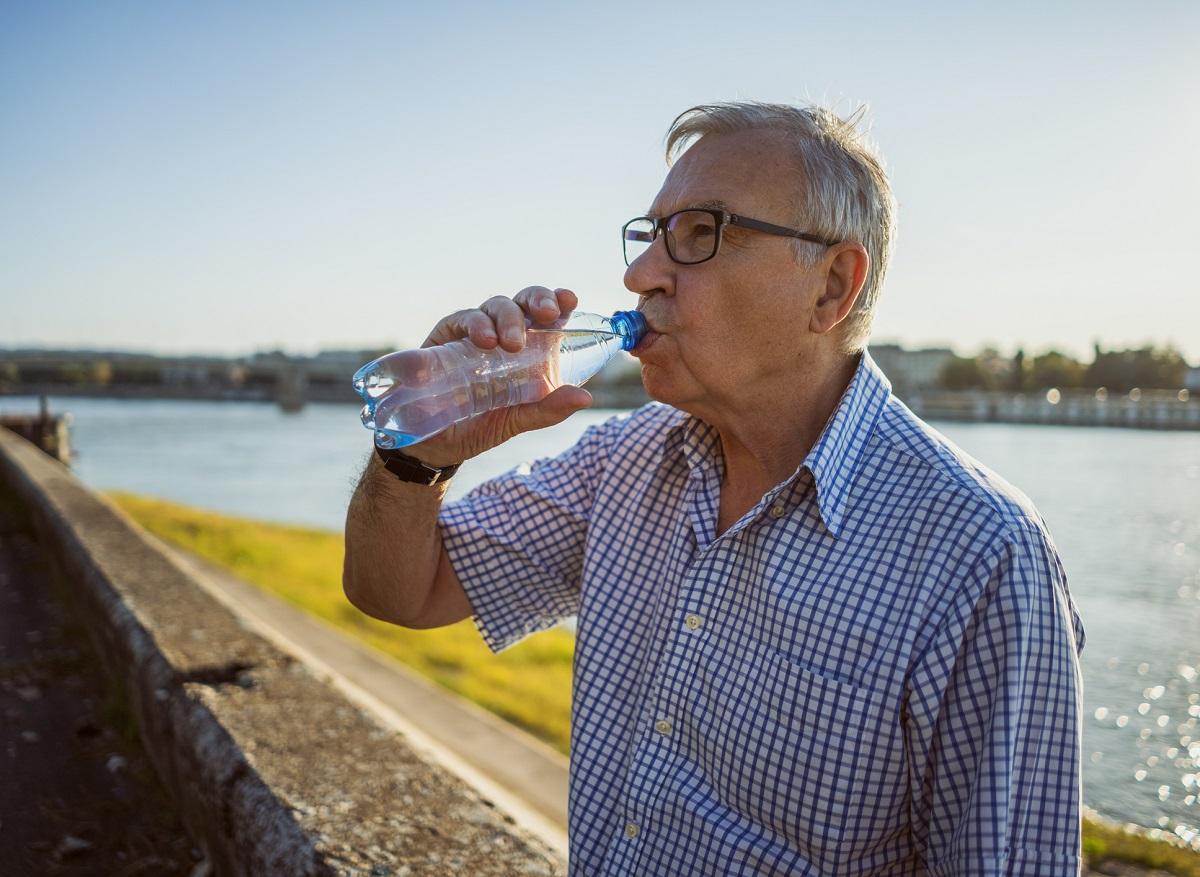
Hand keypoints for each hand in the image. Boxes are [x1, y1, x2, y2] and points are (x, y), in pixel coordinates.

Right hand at [400, 287, 592, 466]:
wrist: (434, 444)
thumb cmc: (480, 426)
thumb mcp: (517, 420)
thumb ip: (548, 409)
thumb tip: (585, 398)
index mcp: (529, 349)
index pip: (548, 316)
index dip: (560, 300)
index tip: (570, 300)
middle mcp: (504, 334)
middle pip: (524, 302)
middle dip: (538, 300)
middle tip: (548, 314)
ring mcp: (475, 332)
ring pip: (496, 305)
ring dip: (508, 318)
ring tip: (512, 343)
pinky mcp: (446, 336)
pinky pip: (462, 318)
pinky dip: (476, 324)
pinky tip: (483, 341)